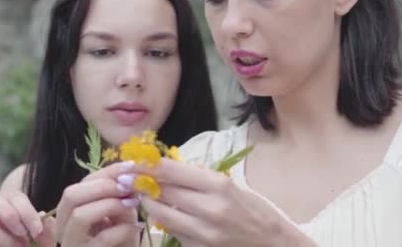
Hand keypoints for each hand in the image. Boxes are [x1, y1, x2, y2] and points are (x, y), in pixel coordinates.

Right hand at [0, 190, 54, 246]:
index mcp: (12, 206)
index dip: (26, 212)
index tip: (37, 230)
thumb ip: (47, 228)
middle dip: (8, 214)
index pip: (16, 197)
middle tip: (23, 232)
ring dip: (5, 239)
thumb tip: (42, 215)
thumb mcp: (45, 239)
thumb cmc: (36, 246)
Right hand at [55, 161, 142, 246]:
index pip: (81, 183)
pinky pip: (102, 239)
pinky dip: (123, 229)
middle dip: (103, 186)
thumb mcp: (120, 212)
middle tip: (128, 187)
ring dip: (111, 205)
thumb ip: (120, 193)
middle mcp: (63, 228)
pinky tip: (136, 228)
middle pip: (71, 195)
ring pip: (80, 215)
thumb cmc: (121, 240)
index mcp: (70, 212)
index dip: (107, 172)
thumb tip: (129, 171)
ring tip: (132, 205)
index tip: (131, 167)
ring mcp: (72, 244)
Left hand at [126, 158, 312, 246]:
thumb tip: (163, 170)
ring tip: (147, 197)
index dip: (146, 166)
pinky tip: (167, 216)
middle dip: (143, 184)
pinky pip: (173, 232)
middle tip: (131, 179)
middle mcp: (210, 209)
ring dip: (150, 204)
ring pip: (162, 215)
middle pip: (163, 192)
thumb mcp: (229, 185)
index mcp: (218, 185)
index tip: (130, 162)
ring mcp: (204, 233)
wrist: (271, 242)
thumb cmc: (251, 209)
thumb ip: (197, 179)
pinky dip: (166, 222)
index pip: (171, 171)